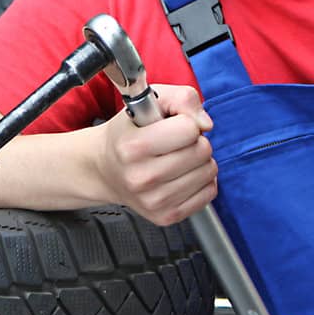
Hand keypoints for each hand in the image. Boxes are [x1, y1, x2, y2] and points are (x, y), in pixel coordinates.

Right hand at [93, 83, 216, 224]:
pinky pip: (209, 193)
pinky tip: (183, 175)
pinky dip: (202, 181)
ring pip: (209, 172)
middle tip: (175, 143)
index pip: (189, 129)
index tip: (172, 125)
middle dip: (195, 141)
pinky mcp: (166, 216)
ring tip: (178, 158)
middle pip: (202, 151)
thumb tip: (205, 124)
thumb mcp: (148, 102)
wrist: (104, 170)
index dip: (185, 122)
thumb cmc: (128, 133)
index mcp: (133, 147)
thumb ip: (181, 98)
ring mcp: (154, 201)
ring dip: (200, 161)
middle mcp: (141, 178)